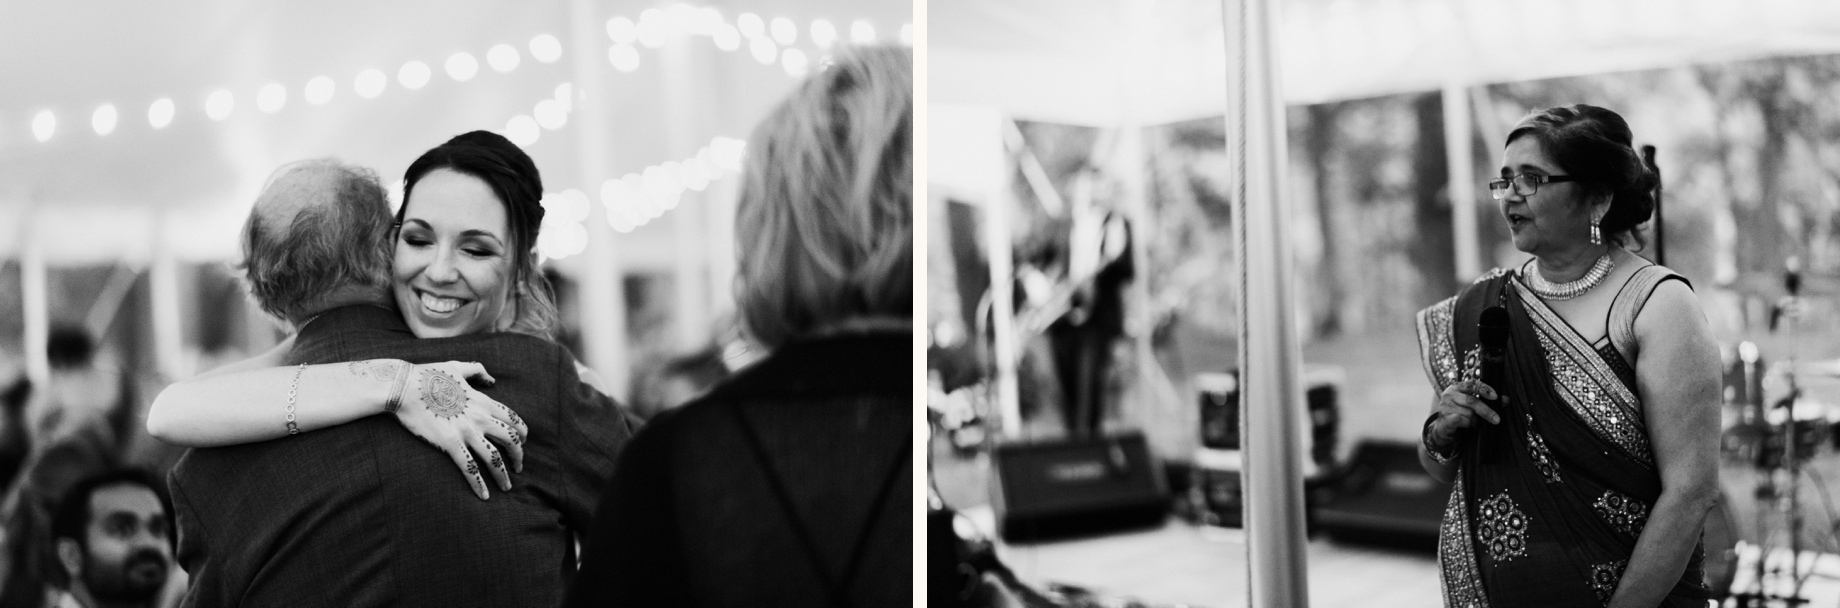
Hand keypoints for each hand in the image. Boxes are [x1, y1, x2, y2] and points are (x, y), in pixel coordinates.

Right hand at [393, 361, 529, 499]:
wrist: (403, 386)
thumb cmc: (427, 375)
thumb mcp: (457, 366)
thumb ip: (478, 370)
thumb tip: (492, 380)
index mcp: (483, 401)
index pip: (513, 420)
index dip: (522, 434)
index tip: (522, 443)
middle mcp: (480, 417)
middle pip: (511, 440)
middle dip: (519, 456)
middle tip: (518, 467)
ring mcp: (466, 431)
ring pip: (494, 458)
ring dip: (503, 475)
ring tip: (506, 486)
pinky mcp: (450, 443)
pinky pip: (469, 467)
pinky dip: (479, 484)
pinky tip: (484, 496)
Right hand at [1429, 380, 1504, 447]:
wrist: (1443, 430)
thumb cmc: (1460, 414)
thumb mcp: (1473, 406)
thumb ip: (1488, 401)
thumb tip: (1506, 399)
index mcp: (1457, 387)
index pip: (1472, 384)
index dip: (1485, 389)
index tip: (1496, 396)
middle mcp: (1449, 395)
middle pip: (1471, 400)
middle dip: (1486, 410)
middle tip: (1497, 419)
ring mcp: (1445, 406)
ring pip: (1468, 412)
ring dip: (1475, 420)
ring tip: (1475, 423)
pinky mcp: (1444, 418)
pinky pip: (1461, 420)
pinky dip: (1468, 424)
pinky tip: (1469, 426)